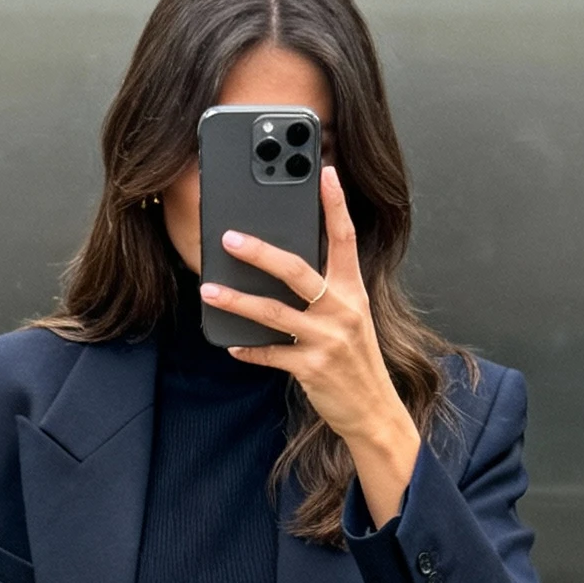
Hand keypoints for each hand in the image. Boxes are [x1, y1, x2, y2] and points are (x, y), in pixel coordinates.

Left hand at [199, 165, 420, 526]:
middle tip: (230, 237)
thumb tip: (287, 269)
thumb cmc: (357, 361)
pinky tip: (230, 345)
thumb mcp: (352, 319)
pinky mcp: (311, 368)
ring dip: (237, 301)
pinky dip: (249, 350)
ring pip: (273, 313)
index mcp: (353, 292)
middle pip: (296, 271)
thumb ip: (328, 292)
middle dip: (260, 252)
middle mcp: (341, 310)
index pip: (346, 239)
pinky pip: (270, 355)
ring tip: (210, 289)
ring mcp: (325, 340)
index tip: (325, 172)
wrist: (374, 410)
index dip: (336, 204)